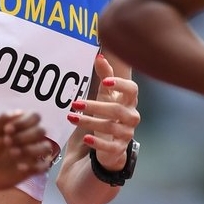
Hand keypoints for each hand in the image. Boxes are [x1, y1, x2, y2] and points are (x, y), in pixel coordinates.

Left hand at [0, 110, 53, 203]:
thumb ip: (0, 121)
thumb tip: (18, 112)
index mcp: (19, 126)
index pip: (35, 117)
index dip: (24, 121)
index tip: (7, 130)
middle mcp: (29, 138)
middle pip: (41, 131)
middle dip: (24, 136)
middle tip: (6, 142)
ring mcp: (31, 154)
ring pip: (46, 147)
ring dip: (31, 149)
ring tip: (12, 153)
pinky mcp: (32, 169)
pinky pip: (44, 166)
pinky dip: (35, 166)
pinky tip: (19, 167)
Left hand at [68, 52, 139, 171]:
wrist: (113, 142)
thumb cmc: (109, 113)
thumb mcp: (106, 94)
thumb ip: (105, 75)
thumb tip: (99, 55)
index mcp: (129, 101)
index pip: (132, 90)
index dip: (120, 85)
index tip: (105, 82)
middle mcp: (131, 116)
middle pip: (117, 110)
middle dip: (95, 106)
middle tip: (75, 103)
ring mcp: (127, 133)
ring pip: (111, 127)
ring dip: (89, 122)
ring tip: (71, 118)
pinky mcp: (119, 148)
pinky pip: (111, 147)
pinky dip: (98, 143)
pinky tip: (86, 138)